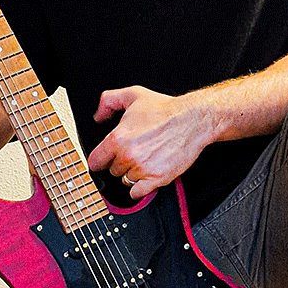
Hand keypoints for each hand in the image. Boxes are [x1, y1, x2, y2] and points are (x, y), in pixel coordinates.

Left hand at [88, 85, 213, 198]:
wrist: (192, 120)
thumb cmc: (165, 109)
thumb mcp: (132, 95)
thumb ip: (108, 101)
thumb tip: (98, 117)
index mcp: (118, 139)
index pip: (96, 161)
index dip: (101, 159)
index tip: (106, 158)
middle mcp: (128, 156)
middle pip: (113, 171)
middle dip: (120, 163)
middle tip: (134, 152)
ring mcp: (142, 169)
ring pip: (126, 181)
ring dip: (132, 173)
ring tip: (145, 159)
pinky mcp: (157, 179)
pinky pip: (137, 193)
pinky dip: (140, 188)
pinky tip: (145, 177)